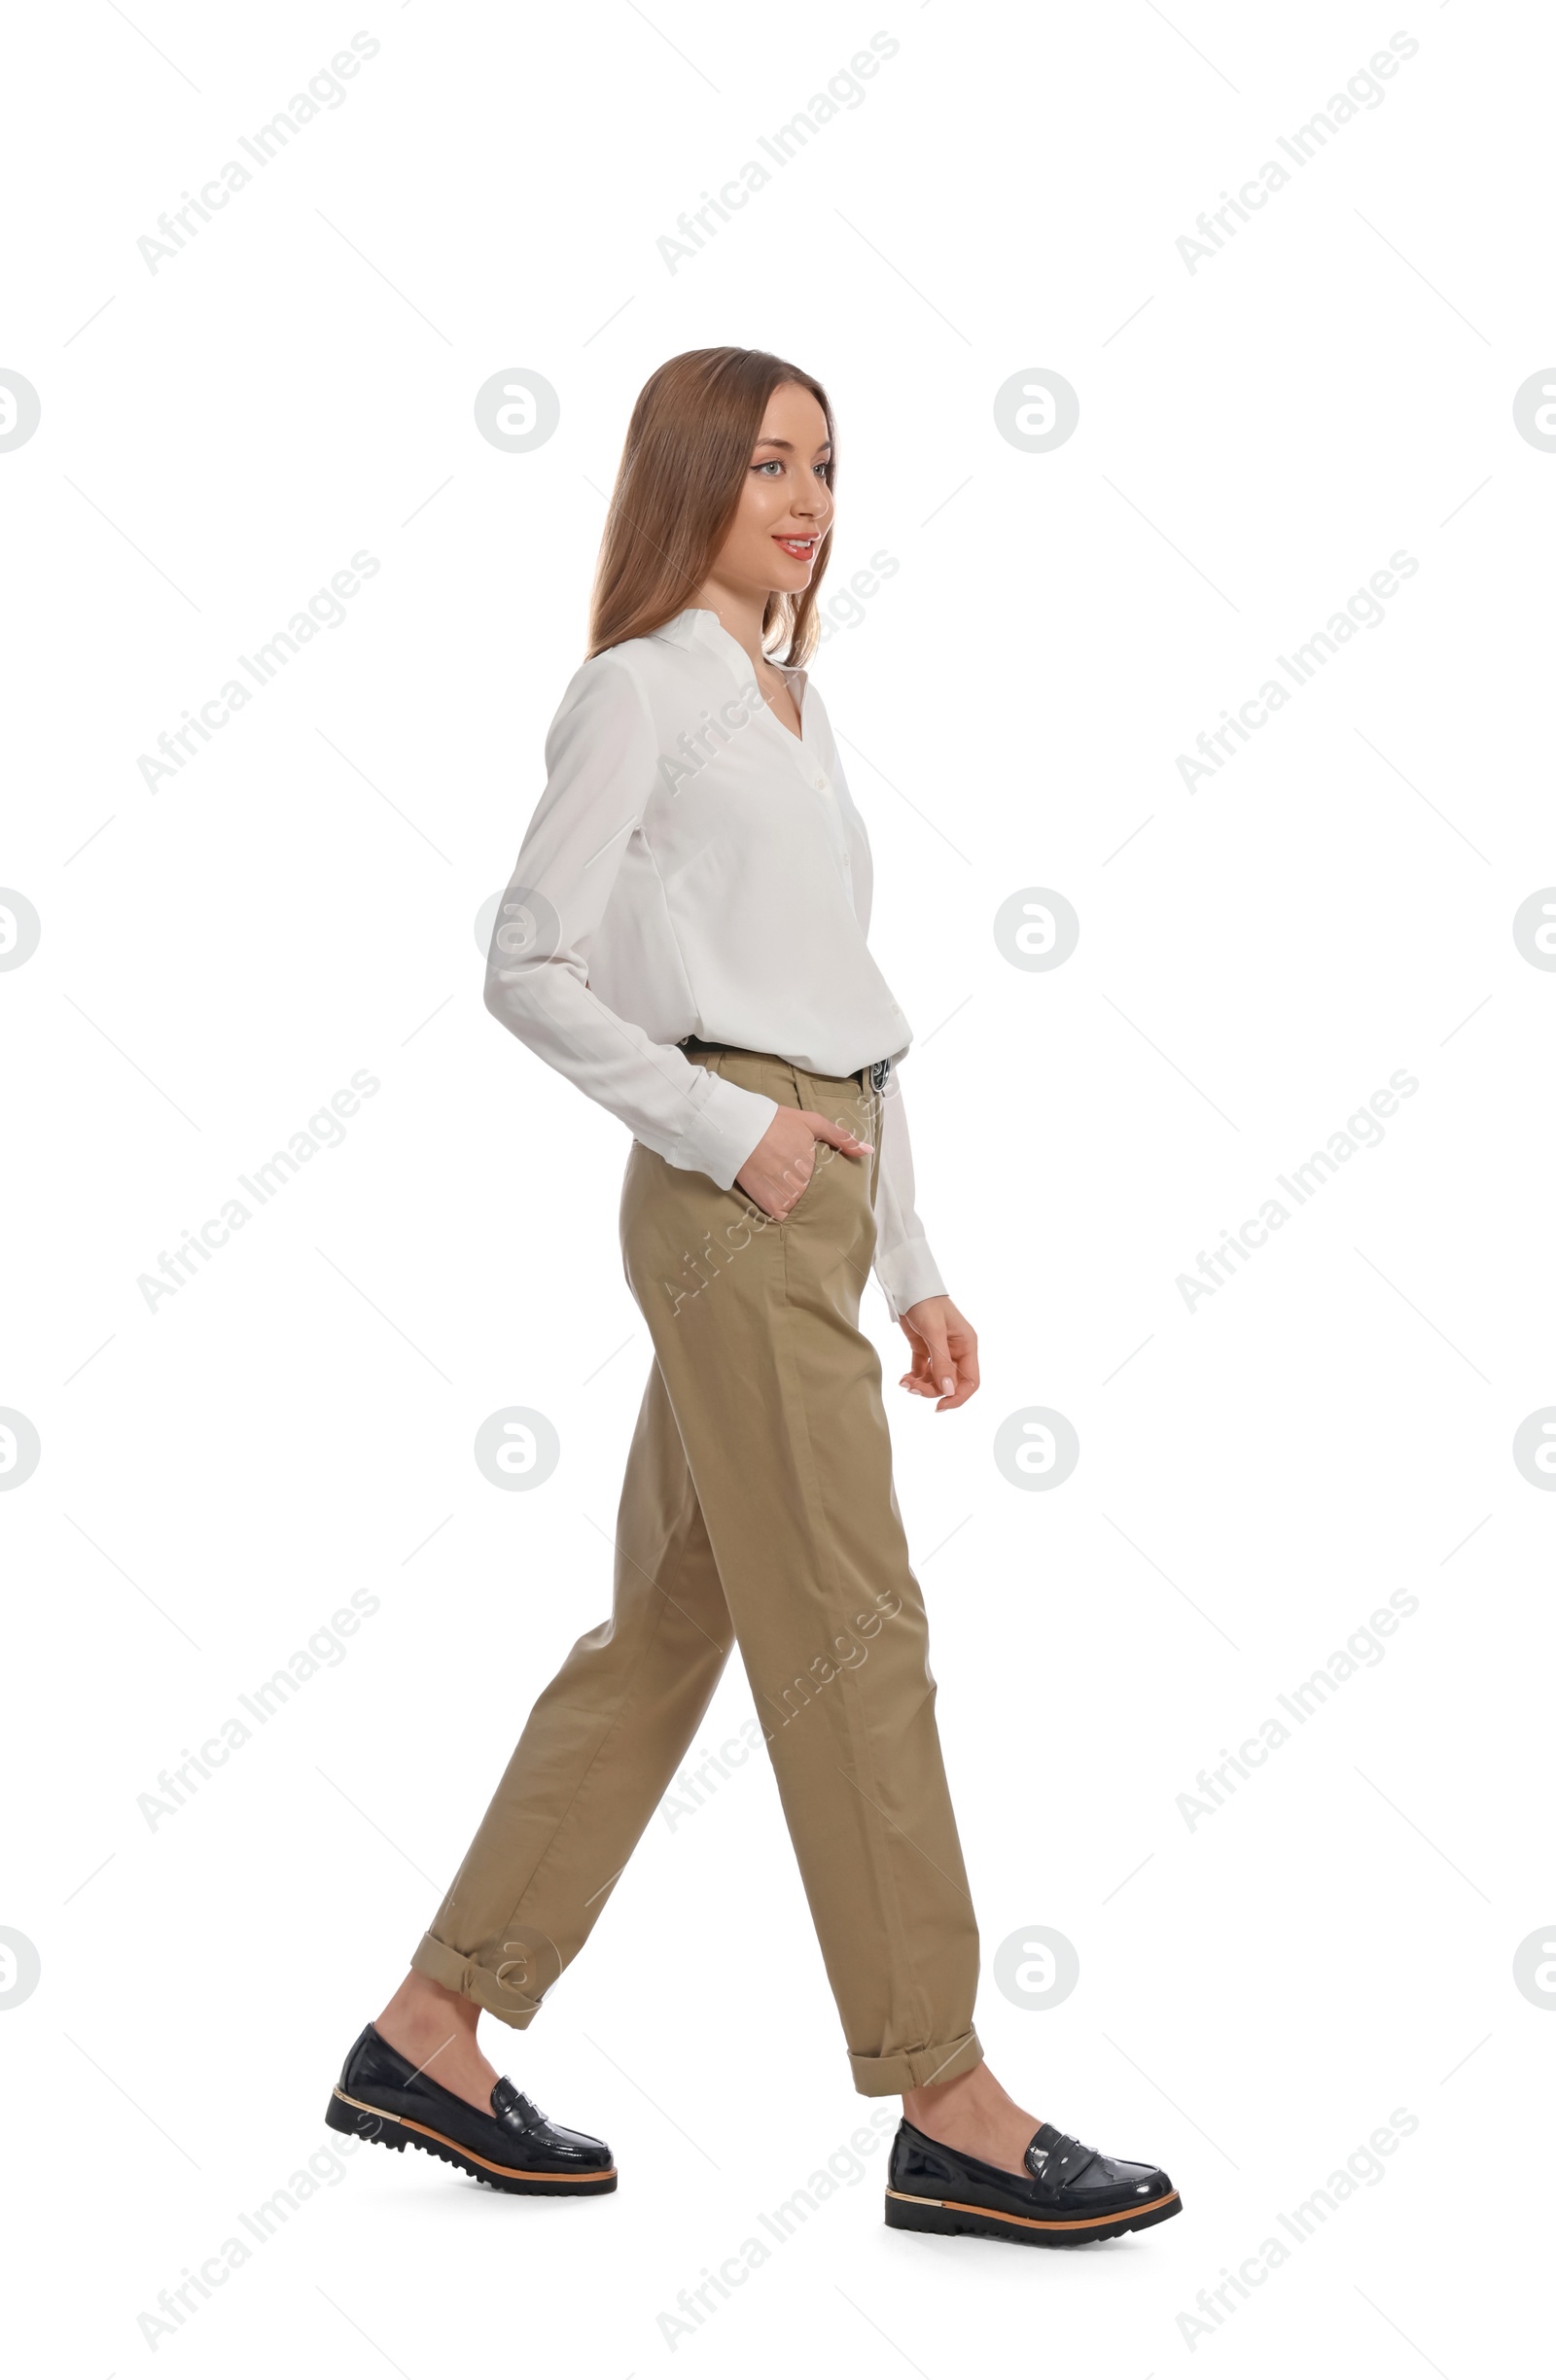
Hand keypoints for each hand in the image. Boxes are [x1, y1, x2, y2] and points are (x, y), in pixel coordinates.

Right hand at [735, 1105, 873, 1221]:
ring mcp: (785, 1195)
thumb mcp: (812, 1122)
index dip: (830, 1184)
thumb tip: (868, 1150)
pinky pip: (785, 1217)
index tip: (825, 1180)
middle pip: (818, 1198)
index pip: (832, 1184)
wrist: (740, 1128)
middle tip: (807, 1185)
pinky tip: (783, 1202)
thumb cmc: (775, 1122)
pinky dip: (786, 1213)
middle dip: (817, 1194)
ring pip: (803, 1208)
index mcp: (815, 1165)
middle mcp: (802, 1183)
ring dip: (802, 1204)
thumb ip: (841, 1138)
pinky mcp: (768, 1203)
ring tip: (795, 1192)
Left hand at [898, 1296, 978, 1410]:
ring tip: (905, 1383)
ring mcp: (940, 1350)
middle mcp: (956, 1351)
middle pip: (950, 1383)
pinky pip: (922, 1371)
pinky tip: (903, 1379)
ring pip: (935, 1379)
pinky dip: (914, 1378)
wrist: (908, 1286)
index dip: (958, 1397)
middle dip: (932, 1390)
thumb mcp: (934, 1332)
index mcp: (967, 1346)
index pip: (970, 1381)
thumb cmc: (927, 1303)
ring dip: (921, 1385)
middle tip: (913, 1389)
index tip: (940, 1406)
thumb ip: (942, 1363)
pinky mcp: (924, 1348)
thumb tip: (948, 1391)